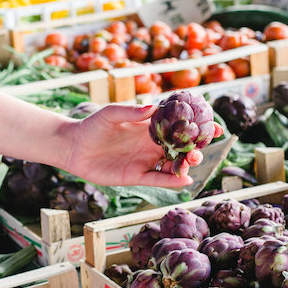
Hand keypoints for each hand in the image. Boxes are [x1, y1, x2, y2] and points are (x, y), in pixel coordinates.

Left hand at [59, 104, 221, 187]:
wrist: (73, 147)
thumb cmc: (92, 126)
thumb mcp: (110, 114)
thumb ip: (130, 111)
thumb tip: (152, 107)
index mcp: (149, 127)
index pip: (179, 126)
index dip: (197, 127)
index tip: (215, 126)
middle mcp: (151, 144)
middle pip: (181, 147)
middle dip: (196, 148)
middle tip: (202, 147)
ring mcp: (145, 160)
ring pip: (173, 164)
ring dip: (186, 164)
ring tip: (192, 161)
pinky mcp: (136, 176)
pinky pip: (159, 179)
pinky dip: (172, 180)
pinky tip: (185, 179)